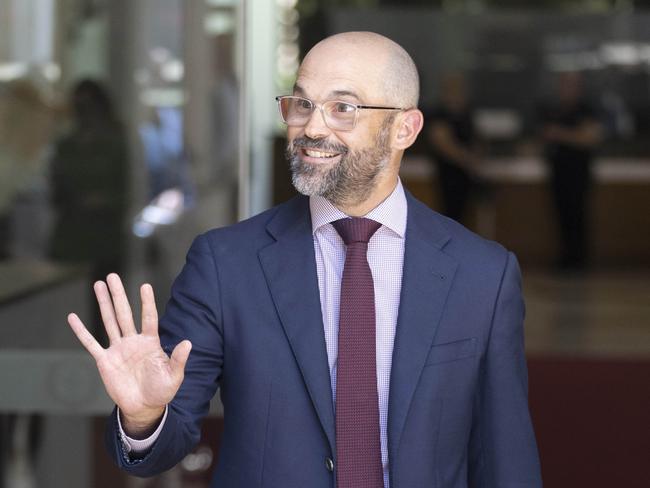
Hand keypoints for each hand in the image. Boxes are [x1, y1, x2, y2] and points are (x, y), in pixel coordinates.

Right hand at [68, 273, 191, 435]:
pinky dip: (82, 331)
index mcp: (151, 342)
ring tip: (98, 284)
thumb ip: (178, 359)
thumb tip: (188, 343)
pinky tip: (73, 317)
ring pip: (109, 321)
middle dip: (118, 295)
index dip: (147, 303)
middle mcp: (133, 341)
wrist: (144, 407)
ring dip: (103, 304)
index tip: (145, 286)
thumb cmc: (162, 390)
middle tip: (112, 276)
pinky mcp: (105, 361)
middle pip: (124, 313)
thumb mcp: (174, 376)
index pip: (149, 318)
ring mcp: (118, 349)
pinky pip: (91, 343)